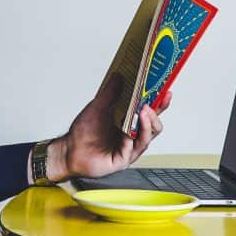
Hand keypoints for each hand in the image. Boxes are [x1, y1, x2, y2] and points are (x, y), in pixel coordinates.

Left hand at [44, 76, 171, 183]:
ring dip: (147, 124)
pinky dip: (131, 138)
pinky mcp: (123, 159)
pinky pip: (132, 149)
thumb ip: (109, 93)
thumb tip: (118, 76)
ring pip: (147, 137)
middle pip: (155, 126)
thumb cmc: (83, 132)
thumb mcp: (97, 107)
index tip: (166, 92)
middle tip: (150, 103)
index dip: (160, 103)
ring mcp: (129, 148)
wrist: (70, 150)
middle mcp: (132, 136)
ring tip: (143, 112)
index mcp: (129, 123)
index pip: (150, 112)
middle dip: (155, 114)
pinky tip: (128, 131)